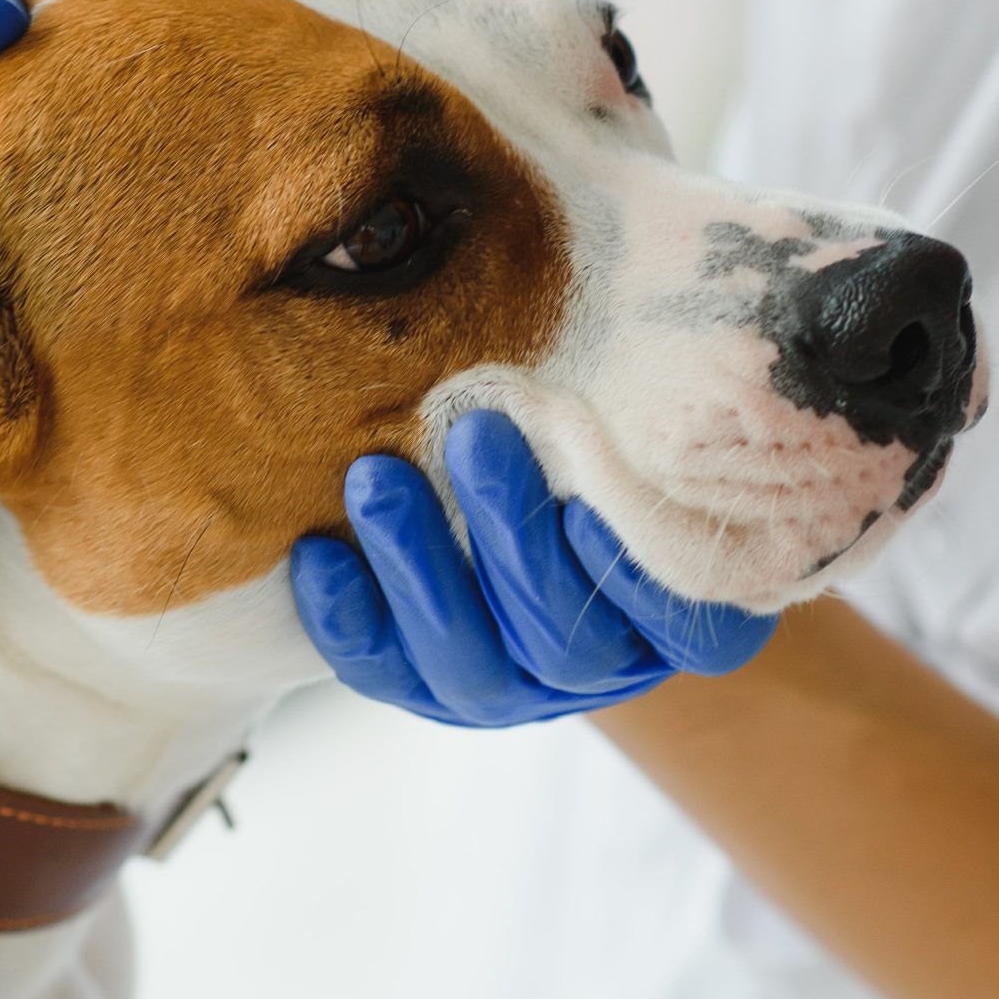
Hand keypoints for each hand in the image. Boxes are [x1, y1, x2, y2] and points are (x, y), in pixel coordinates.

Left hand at [289, 411, 777, 725]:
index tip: (588, 497)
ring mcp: (514, 688)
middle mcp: (603, 665)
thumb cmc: (597, 437)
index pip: (679, 620)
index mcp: (680, 611)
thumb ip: (630, 409)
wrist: (521, 479)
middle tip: (476, 435)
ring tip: (376, 478)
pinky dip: (349, 618)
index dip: (632, 572)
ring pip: (473, 663)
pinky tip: (318, 555)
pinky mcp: (427, 686)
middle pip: (566, 640)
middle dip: (512, 535)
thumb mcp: (630, 421)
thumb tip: (639, 309)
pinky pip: (386, 674)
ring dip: (420, 566)